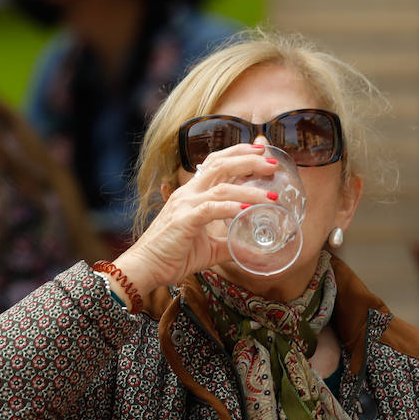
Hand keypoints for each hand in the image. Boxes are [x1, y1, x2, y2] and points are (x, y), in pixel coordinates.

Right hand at [112, 142, 276, 295]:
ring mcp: (185, 204)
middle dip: (249, 161)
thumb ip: (229, 244)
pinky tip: (248, 208)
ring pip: (222, 187)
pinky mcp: (184, 220)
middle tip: (272, 164)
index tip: (261, 151)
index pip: (216, 163)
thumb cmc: (172, 256)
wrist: (146, 268)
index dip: (238, 153)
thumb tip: (253, 250)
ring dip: (249, 189)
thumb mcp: (208, 248)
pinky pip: (211, 208)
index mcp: (192, 194)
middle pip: (220, 165)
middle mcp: (188, 193)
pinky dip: (232, 207)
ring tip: (271, 195)